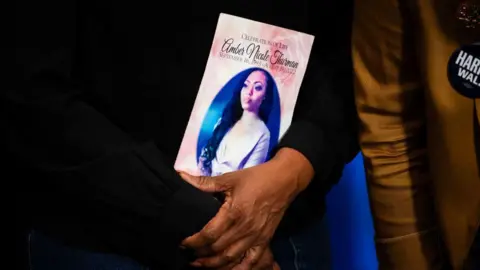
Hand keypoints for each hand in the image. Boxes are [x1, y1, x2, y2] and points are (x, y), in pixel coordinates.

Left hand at [178, 148, 312, 268]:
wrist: (284, 180)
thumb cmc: (256, 178)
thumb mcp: (230, 178)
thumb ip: (205, 182)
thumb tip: (181, 176)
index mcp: (234, 213)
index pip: (209, 234)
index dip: (193, 241)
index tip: (183, 242)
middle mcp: (244, 229)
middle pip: (217, 250)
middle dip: (199, 254)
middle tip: (187, 253)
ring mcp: (255, 237)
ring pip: (231, 259)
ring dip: (213, 265)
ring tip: (200, 264)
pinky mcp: (264, 241)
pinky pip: (251, 262)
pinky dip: (238, 269)